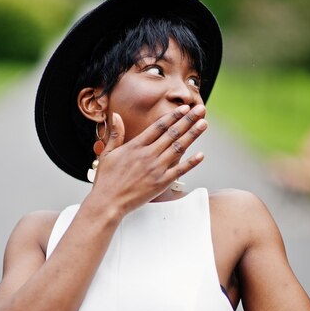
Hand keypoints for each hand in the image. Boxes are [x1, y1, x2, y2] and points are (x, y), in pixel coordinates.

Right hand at [91, 104, 207, 213]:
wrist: (108, 202)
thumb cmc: (106, 179)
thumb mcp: (107, 153)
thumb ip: (115, 134)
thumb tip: (116, 116)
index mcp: (136, 146)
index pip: (159, 126)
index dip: (173, 116)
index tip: (184, 108)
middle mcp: (148, 154)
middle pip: (172, 133)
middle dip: (188, 120)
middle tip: (200, 110)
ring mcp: (156, 169)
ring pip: (178, 148)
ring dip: (192, 135)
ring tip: (203, 124)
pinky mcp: (161, 183)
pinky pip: (179, 170)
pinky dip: (191, 162)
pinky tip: (201, 155)